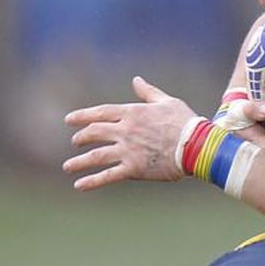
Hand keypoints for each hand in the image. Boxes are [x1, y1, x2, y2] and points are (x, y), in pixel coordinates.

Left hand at [63, 77, 195, 189]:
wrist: (196, 145)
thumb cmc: (185, 122)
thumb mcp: (166, 101)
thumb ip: (148, 92)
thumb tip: (136, 80)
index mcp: (132, 112)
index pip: (100, 113)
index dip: (82, 116)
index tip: (69, 120)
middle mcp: (125, 130)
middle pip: (94, 133)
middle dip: (82, 137)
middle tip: (75, 142)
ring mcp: (127, 150)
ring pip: (96, 155)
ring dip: (79, 161)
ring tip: (68, 167)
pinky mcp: (133, 168)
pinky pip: (108, 175)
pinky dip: (92, 181)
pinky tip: (79, 185)